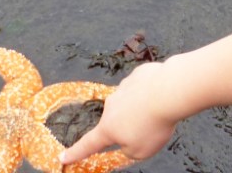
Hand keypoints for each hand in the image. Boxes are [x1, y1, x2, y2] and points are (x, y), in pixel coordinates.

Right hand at [60, 62, 181, 162]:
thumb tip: (127, 141)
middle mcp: (111, 105)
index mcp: (108, 127)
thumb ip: (129, 150)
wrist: (169, 90)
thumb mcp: (141, 151)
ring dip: (143, 108)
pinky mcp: (139, 75)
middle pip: (118, 120)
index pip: (88, 144)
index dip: (76, 153)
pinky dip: (152, 92)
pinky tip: (163, 94)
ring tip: (160, 110)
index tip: (63, 157)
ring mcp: (124, 87)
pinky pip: (144, 87)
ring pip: (132, 102)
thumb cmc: (153, 125)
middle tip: (150, 128)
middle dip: (131, 125)